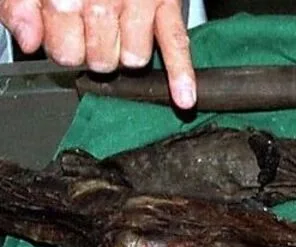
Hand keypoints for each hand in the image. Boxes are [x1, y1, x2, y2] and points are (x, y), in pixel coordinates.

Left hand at [0, 0, 194, 108]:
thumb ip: (18, 7)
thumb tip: (29, 41)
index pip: (65, 52)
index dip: (63, 52)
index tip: (63, 38)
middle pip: (100, 61)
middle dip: (94, 56)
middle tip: (89, 35)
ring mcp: (138, 2)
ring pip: (134, 58)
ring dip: (126, 57)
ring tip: (118, 35)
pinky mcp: (166, 3)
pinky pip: (175, 43)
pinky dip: (181, 73)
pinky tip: (184, 96)